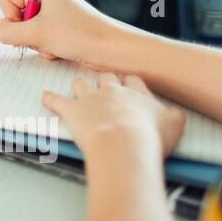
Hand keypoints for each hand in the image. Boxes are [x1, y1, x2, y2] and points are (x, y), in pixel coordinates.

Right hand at [0, 0, 120, 68]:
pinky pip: (44, 39)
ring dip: (37, 43)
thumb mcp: (36, 32)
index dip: (10, 17)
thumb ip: (9, 32)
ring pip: (31, 31)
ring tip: (54, 45)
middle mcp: (51, 0)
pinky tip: (60, 51)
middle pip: (19, 17)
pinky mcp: (66, 31)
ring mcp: (59, 16)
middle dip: (26, 33)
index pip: (7, 0)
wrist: (112, 50)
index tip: (24, 27)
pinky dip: (48, 48)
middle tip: (40, 38)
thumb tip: (0, 31)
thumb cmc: (82, 34)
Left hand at [43, 72, 185, 160]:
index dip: (130, 82)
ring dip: (79, 85)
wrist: (124, 143)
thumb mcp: (174, 125)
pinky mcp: (72, 110)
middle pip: (105, 76)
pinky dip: (50, 98)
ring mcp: (90, 98)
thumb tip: (175, 113)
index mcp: (136, 93)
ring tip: (79, 87)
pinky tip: (45, 96)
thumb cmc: (150, 137)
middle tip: (104, 83)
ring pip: (81, 82)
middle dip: (105, 79)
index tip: (129, 84)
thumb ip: (174, 116)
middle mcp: (112, 91)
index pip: (132, 79)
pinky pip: (56, 100)